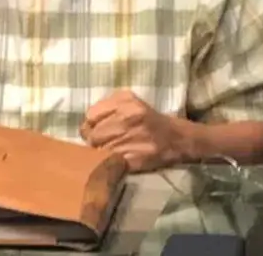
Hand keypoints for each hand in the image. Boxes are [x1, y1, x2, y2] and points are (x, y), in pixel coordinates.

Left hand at [79, 90, 193, 171]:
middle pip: (92, 135)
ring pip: (99, 151)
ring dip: (103, 153)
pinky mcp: (134, 158)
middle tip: (106, 142)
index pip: (90, 116)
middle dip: (96, 140)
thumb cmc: (148, 119)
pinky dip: (111, 162)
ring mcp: (131, 139)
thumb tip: (86, 123)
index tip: (99, 129)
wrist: (176, 138)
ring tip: (115, 150)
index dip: (92, 125)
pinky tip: (120, 158)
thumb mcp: (130, 101)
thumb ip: (106, 106)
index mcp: (125, 101)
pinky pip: (110, 162)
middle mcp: (127, 118)